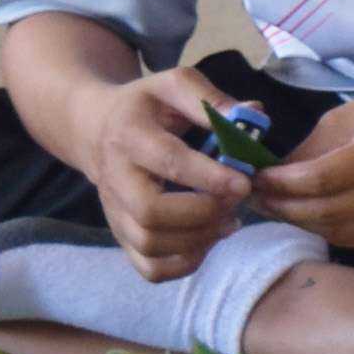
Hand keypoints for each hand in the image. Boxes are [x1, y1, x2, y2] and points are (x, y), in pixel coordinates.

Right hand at [74, 69, 253, 279]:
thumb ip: (212, 100)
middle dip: (203, 212)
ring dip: (199, 239)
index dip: (209, 178)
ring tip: (228, 220)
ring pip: (150, 244)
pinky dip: (185, 264)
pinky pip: (149, 268)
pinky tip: (208, 240)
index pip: (167, 162)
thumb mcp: (175, 85)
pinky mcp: (121, 234)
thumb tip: (255, 115)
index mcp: (131, 135)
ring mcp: (115, 211)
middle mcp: (116, 177)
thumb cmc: (148, 106)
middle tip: (235, 202)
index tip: (244, 183)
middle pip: (150, 213)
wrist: (98, 128)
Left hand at [252, 80, 353, 249]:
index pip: (322, 179)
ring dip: (302, 222)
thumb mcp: (349, 115)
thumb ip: (310, 150)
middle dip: (285, 208)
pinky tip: (310, 217)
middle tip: (259, 200)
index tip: (257, 179)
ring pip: (340, 231)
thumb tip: (270, 178)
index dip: (283, 184)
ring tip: (279, 208)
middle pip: (329, 211)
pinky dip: (328, 230)